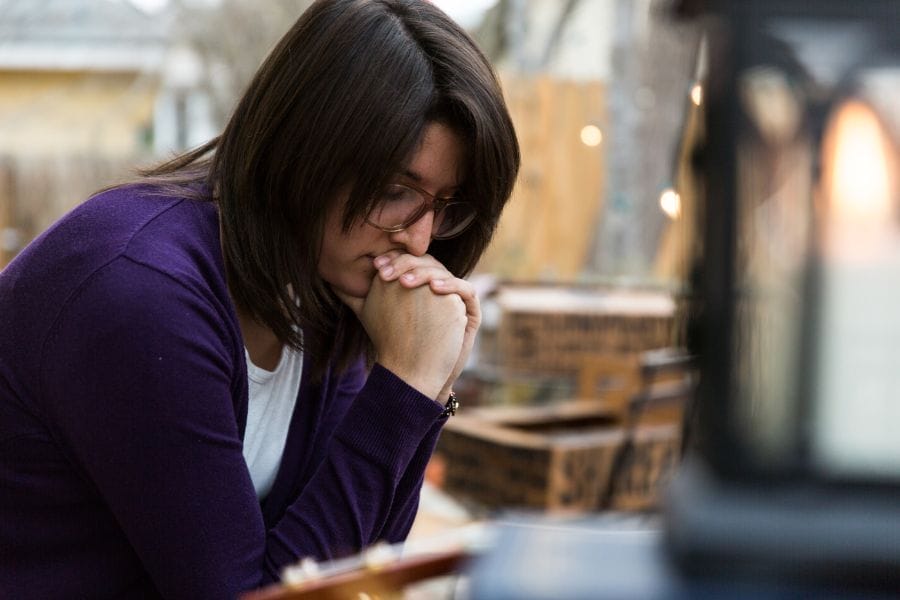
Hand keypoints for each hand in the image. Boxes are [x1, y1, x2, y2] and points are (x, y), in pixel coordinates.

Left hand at [334, 262, 466, 399]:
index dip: (394, 260)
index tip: (375, 267)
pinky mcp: (470, 311)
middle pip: (427, 262)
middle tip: (387, 272)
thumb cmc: (396, 346)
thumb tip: (332, 279)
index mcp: (419, 283)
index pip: (409, 260)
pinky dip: (451, 285)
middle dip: (406, 264)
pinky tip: (434, 288)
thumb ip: (357, 298)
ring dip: (425, 273)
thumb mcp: (372, 316)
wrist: (416, 376)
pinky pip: (466, 290)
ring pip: (444, 272)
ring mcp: (455, 298)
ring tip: (405, 282)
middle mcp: (438, 286)